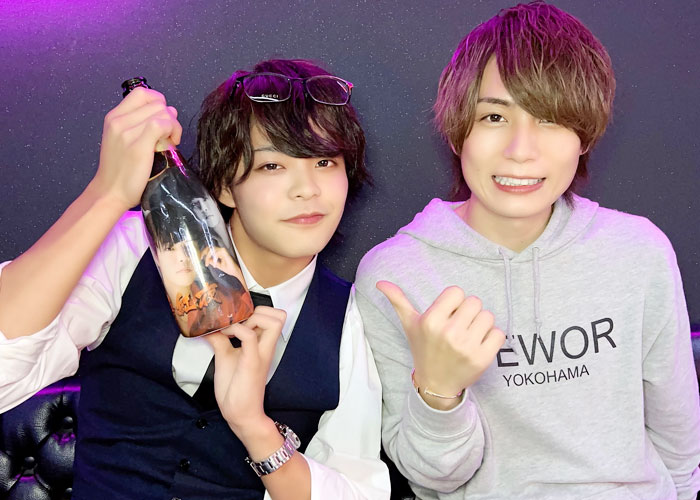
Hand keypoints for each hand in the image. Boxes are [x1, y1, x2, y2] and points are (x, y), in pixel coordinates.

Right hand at [89, 86, 182, 209]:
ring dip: (173, 126)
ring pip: (163, 112)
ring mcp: (127, 132)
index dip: (159, 102)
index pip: (142, 93)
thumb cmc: (120, 171)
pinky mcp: (138, 145)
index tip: (163, 120)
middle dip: (170, 117)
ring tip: (169, 142)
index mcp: (114, 117)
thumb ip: (138, 125)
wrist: (110, 193)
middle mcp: (118, 121)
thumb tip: (166, 115)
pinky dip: (172, 131)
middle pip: (157, 103)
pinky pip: (162, 124)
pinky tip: (171, 144)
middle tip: (169, 136)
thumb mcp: (122, 140)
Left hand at [201, 247, 238, 275]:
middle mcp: (221, 251)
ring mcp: (223, 251)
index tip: (201, 258)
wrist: (235, 272)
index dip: (204, 252)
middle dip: (204, 252)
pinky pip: (216, 253)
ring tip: (207, 263)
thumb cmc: (229, 268)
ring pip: (212, 250)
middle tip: (201, 258)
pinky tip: (214, 264)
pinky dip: (214, 258)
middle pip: (209, 247)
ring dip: (208, 257)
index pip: (210, 249)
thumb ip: (212, 262)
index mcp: (219, 253)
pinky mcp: (225, 253)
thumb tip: (207, 259)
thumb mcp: (218, 265)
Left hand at [205, 306, 285, 437]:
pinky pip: (248, 336)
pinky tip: (226, 336)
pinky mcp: (251, 362)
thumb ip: (220, 339)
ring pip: (273, 321)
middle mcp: (266, 346)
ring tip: (234, 328)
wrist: (239, 413)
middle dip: (258, 310)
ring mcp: (260, 353)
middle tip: (238, 321)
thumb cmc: (235, 387)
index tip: (237, 318)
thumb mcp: (225, 356)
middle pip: (279, 315)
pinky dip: (236, 329)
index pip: (275, 316)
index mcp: (262, 344)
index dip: (258, 310)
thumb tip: (207, 325)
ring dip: (252, 317)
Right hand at [377, 281, 504, 408]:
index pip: (456, 292)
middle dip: (469, 312)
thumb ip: (398, 301)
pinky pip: (499, 334)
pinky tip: (479, 345)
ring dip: (481, 325)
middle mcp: (448, 332)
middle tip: (460, 326)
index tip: (449, 315)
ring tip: (469, 336)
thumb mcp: (409, 325)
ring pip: (488, 316)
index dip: (455, 302)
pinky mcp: (482, 358)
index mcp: (431, 320)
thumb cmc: (423, 349)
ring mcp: (466, 346)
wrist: (435, 384)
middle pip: (475, 302)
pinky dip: (492, 338)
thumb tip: (380, 282)